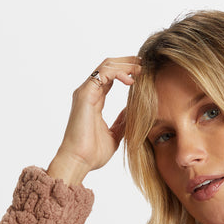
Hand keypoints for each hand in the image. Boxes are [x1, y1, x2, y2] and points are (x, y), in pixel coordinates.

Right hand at [47, 56, 141, 185]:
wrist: (78, 161)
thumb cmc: (92, 154)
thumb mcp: (115, 135)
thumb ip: (122, 121)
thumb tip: (133, 112)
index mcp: (94, 101)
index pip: (110, 78)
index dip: (126, 71)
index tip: (142, 73)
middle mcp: (88, 93)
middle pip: (108, 67)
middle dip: (127, 62)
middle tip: (144, 63)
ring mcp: (85, 92)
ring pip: (106, 66)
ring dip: (125, 64)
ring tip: (140, 69)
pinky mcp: (85, 94)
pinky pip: (103, 74)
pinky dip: (118, 72)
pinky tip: (131, 80)